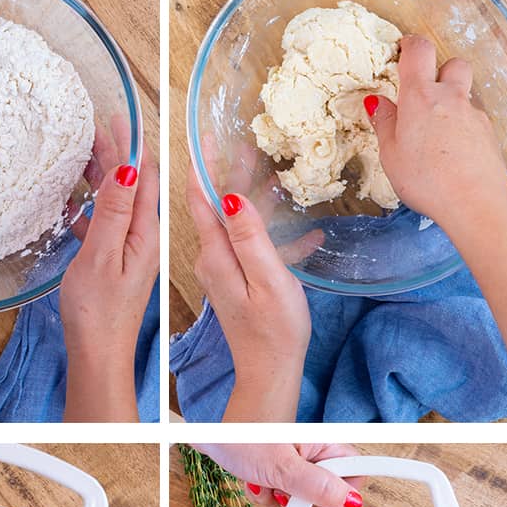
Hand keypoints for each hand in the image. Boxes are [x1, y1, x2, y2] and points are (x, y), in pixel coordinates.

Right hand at [60, 132, 159, 421]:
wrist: (98, 355)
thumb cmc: (98, 313)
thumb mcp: (103, 256)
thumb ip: (114, 212)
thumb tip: (125, 169)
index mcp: (145, 232)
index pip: (142, 176)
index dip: (130, 143)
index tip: (116, 116)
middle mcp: (142, 238)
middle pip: (132, 185)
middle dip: (116, 153)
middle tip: (95, 125)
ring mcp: (128, 251)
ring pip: (116, 202)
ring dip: (101, 177)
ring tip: (81, 154)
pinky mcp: (113, 265)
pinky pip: (103, 226)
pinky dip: (89, 209)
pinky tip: (72, 205)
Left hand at [188, 165, 309, 420]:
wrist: (270, 371)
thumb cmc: (274, 330)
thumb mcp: (268, 279)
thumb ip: (249, 237)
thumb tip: (231, 196)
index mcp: (215, 254)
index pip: (201, 199)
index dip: (202, 165)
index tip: (203, 135)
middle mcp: (212, 259)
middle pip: (216, 206)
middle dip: (227, 173)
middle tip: (241, 141)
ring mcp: (223, 270)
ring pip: (235, 223)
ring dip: (250, 198)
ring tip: (268, 170)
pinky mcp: (237, 281)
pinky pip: (251, 246)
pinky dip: (272, 234)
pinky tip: (304, 233)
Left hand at [194, 444, 364, 506]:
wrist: (208, 429)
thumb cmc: (243, 434)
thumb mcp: (280, 466)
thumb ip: (315, 485)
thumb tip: (353, 502)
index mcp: (324, 446)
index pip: (357, 474)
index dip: (342, 494)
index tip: (318, 502)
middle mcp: (313, 454)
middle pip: (324, 493)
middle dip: (299, 500)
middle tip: (279, 491)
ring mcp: (294, 463)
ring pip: (297, 497)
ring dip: (275, 497)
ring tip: (259, 481)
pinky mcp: (276, 470)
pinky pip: (278, 494)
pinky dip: (263, 492)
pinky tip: (251, 481)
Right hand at [366, 36, 506, 228]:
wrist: (472, 199)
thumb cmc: (425, 178)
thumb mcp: (390, 153)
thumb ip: (385, 123)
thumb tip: (377, 103)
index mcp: (420, 97)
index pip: (418, 53)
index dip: (410, 45)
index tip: (402, 48)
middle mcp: (450, 98)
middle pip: (453, 65)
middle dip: (439, 70)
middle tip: (423, 90)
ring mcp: (473, 114)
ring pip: (463, 94)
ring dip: (450, 101)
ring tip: (433, 130)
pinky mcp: (487, 133)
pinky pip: (472, 119)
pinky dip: (460, 126)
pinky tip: (449, 151)